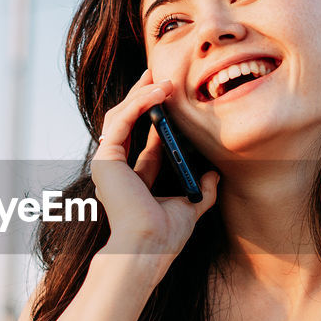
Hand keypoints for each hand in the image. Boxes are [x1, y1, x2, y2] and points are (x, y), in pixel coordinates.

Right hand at [91, 69, 218, 261]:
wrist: (148, 247)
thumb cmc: (164, 236)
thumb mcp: (190, 207)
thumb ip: (202, 191)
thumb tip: (214, 175)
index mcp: (133, 180)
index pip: (145, 141)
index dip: (158, 118)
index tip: (172, 97)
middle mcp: (117, 170)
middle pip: (128, 122)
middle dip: (144, 96)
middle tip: (160, 73)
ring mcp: (108, 163)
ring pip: (122, 115)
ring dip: (143, 94)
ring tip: (163, 78)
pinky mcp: (105, 158)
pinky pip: (121, 120)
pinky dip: (139, 103)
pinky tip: (157, 91)